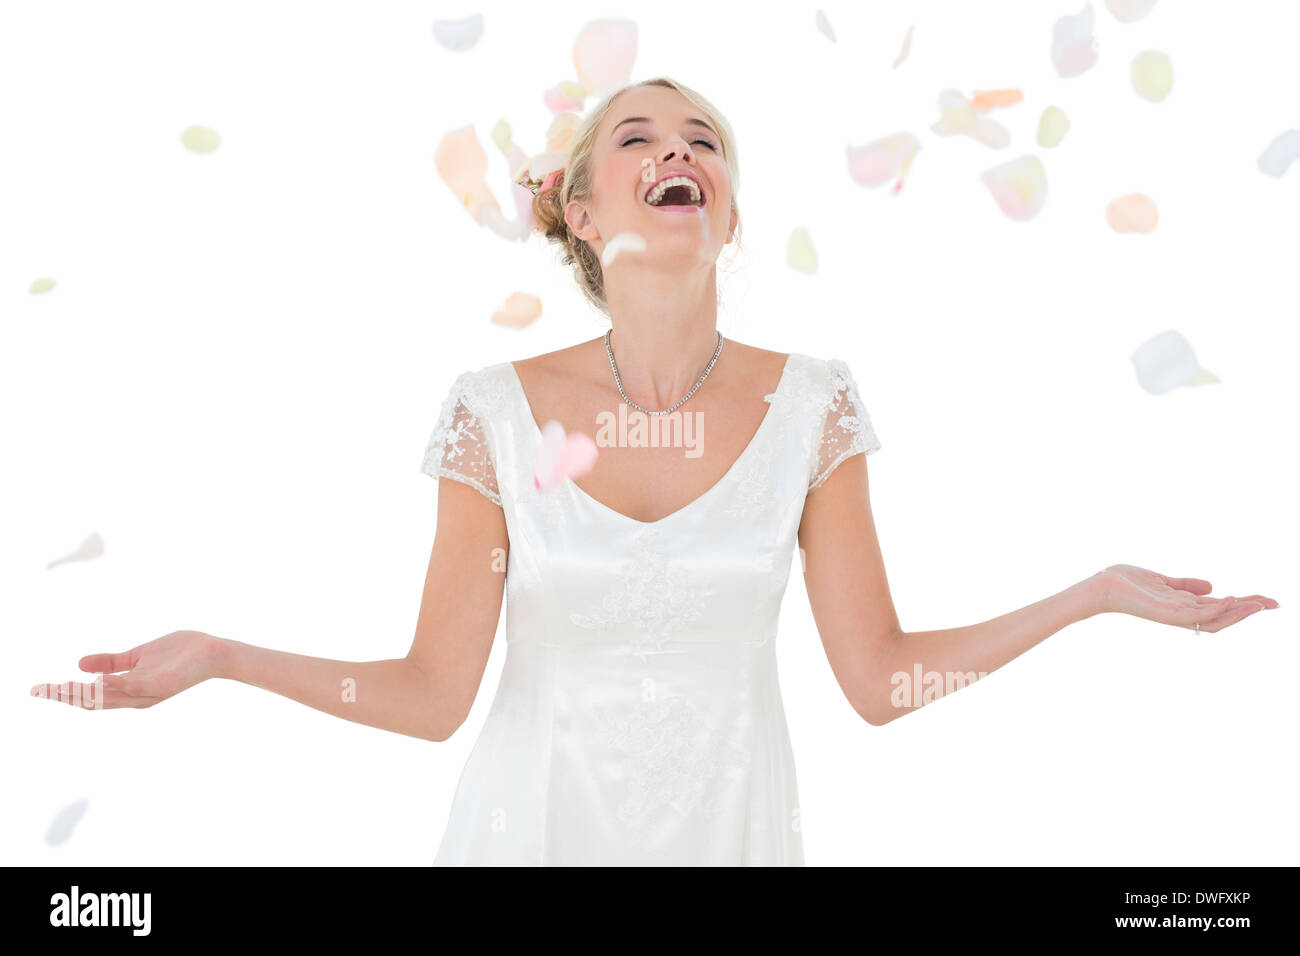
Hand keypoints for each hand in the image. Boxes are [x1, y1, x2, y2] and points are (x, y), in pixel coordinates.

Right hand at [30, 629, 224, 708]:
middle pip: (94, 701)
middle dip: (65, 696)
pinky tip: (98, 679)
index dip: (63, 694)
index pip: (90, 696)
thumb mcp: (138, 657)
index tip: (38, 689)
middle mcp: (136, 696)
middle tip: (39, 690)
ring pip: (110, 697)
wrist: (213, 652)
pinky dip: (116, 684)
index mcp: (128, 690)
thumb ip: (111, 662)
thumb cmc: (180, 654)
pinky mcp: (162, 684)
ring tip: (60, 687)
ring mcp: (149, 692)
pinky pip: (136, 686)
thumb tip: (78, 665)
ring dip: (84, 693)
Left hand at [1091, 564, 1278, 632]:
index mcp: (1184, 605)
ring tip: (1259, 603)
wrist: (1101, 586)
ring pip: (1214, 618)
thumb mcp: (1162, 580)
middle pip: (1223, 616)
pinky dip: (1213, 608)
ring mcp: (1174, 615)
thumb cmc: (1127, 583)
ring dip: (1238, 611)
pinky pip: (1194, 615)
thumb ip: (1185, 585)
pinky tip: (1229, 598)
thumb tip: (1211, 586)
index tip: (1267, 600)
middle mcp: (1182, 613)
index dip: (1244, 605)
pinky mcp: (1165, 613)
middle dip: (1249, 610)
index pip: (1220, 608)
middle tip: (1274, 603)